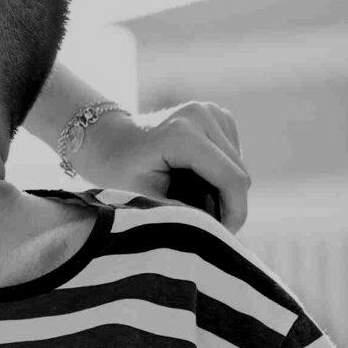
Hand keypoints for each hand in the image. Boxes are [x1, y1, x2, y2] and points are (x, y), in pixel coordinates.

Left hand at [72, 101, 251, 230]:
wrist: (106, 140)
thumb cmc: (118, 172)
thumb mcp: (144, 199)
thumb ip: (181, 214)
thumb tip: (216, 231)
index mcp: (183, 133)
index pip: (231, 179)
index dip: (235, 213)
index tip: (222, 237)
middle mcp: (202, 114)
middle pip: (240, 173)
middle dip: (229, 205)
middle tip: (202, 224)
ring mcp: (211, 110)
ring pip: (240, 166)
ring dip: (224, 190)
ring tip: (190, 199)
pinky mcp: (217, 114)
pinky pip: (234, 155)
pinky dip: (221, 174)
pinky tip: (195, 179)